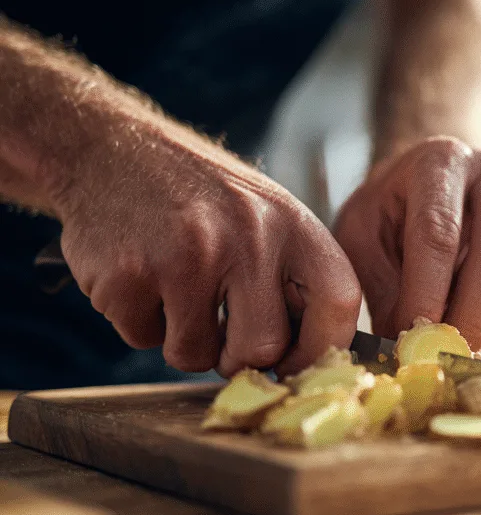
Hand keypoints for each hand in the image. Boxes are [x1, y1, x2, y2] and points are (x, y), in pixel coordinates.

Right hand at [55, 127, 361, 376]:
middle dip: (237, 358)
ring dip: (183, 340)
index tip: (296, 365)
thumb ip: (290, 274)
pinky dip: (139, 321)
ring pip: (196, 355)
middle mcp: (247, 235)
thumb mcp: (261, 212)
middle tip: (219, 333)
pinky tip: (138, 275)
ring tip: (173, 288)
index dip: (322, 348)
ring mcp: (186, 254)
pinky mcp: (128, 274)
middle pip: (263, 348)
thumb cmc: (196, 194)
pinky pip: (143, 339)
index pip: (338, 301)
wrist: (108, 149)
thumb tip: (313, 357)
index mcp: (290, 221)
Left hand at [333, 136, 480, 349]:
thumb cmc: (389, 213)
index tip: (411, 339)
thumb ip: (380, 287)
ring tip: (451, 326)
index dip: (427, 294)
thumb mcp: (362, 238)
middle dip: (471, 318)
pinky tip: (476, 303)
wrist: (429, 185)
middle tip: (444, 358)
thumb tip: (403, 347)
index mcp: (441, 161)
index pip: (439, 234)